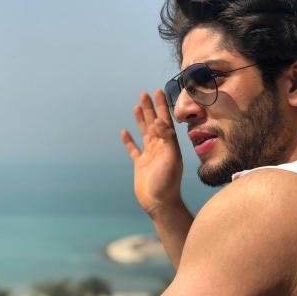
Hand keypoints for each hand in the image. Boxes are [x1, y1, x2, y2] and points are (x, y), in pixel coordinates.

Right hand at [121, 89, 182, 216]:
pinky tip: (124, 132)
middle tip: (144, 93)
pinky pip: (133, 149)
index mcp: (169, 144)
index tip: (158, 91)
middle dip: (150, 108)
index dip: (161, 106)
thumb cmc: (168, 183)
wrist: (160, 203)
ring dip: (141, 120)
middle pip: (154, 123)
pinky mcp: (140, 165)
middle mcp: (160, 148)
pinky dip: (129, 141)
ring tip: (137, 106)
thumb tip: (160, 121)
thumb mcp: (171, 159)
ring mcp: (150, 156)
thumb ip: (167, 139)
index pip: (165, 121)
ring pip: (144, 133)